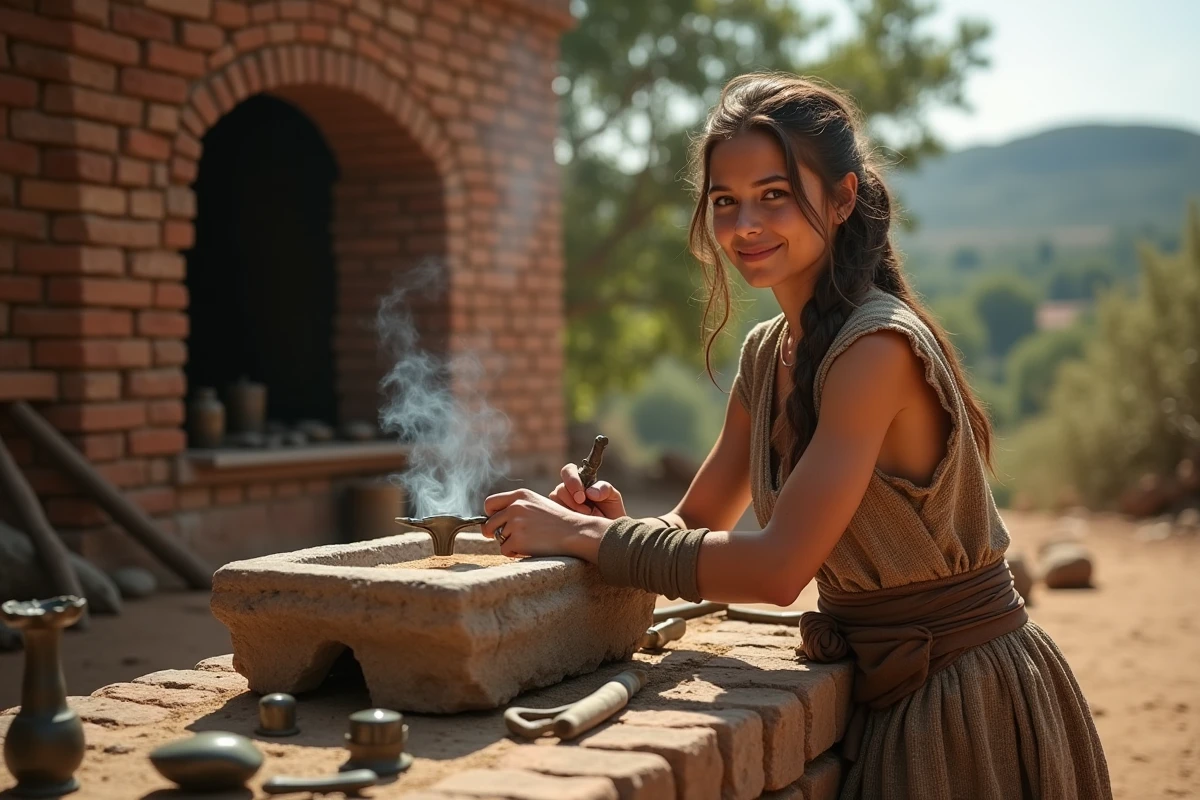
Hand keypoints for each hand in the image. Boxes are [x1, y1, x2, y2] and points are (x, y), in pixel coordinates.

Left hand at [482, 488, 607, 560]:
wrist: (575, 532)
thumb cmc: (558, 521)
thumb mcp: (537, 503)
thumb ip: (517, 506)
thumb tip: (493, 519)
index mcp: (520, 495)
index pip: (490, 503)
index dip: (489, 515)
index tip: (494, 523)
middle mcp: (515, 507)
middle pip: (488, 524)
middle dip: (493, 533)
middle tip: (506, 538)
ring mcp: (516, 523)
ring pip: (498, 538)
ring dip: (509, 543)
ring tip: (530, 541)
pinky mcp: (518, 540)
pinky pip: (505, 550)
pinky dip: (514, 553)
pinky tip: (530, 548)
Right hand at [549, 463, 626, 519]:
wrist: (611, 533)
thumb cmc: (611, 511)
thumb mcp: (613, 497)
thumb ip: (604, 489)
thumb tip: (589, 491)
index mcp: (580, 481)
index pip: (568, 471)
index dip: (571, 480)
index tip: (582, 496)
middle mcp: (568, 491)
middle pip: (560, 488)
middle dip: (572, 500)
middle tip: (587, 511)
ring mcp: (561, 505)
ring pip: (556, 502)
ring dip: (571, 510)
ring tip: (587, 518)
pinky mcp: (559, 519)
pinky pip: (555, 516)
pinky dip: (566, 520)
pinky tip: (578, 525)